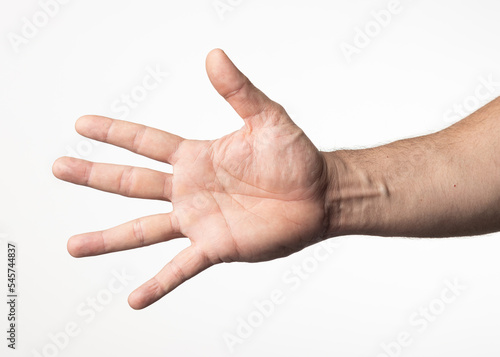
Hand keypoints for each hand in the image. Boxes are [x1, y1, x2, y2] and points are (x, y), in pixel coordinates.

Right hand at [53, 49, 331, 308]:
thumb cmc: (296, 156)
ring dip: (108, 238)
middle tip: (59, 167)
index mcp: (196, 157)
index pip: (145, 141)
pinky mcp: (215, 246)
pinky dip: (158, 284)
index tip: (81, 124)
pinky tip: (134, 299)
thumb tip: (214, 55)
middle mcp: (190, 189)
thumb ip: (238, 90)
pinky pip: (180, 268)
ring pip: (143, 229)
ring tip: (74, 246)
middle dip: (94, 175)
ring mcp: (199, 220)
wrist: (320, 195)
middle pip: (131, 181)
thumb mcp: (266, 117)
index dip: (113, 132)